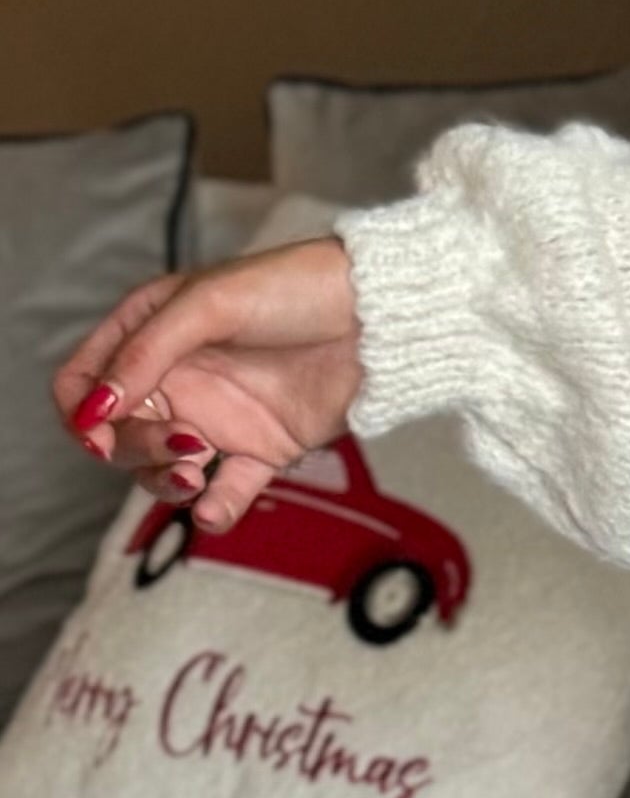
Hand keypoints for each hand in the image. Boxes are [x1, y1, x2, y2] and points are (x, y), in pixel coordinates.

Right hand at [52, 240, 367, 538]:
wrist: (378, 313)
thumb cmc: (293, 287)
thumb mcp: (208, 305)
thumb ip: (145, 355)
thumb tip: (93, 411)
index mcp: (149, 331)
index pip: (83, 383)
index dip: (81, 413)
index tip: (101, 431)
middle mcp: (176, 377)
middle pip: (118, 435)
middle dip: (135, 448)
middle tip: (183, 444)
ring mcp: (217, 416)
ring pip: (162, 470)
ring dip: (166, 483)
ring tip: (198, 475)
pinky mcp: (262, 448)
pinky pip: (225, 492)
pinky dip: (215, 510)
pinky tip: (214, 509)